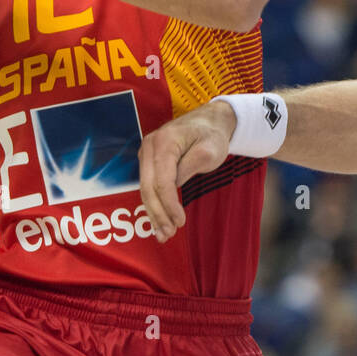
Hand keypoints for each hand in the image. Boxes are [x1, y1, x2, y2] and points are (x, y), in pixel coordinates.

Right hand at [138, 100, 237, 241]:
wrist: (209, 121)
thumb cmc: (211, 135)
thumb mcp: (209, 152)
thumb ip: (190, 168)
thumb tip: (173, 187)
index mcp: (164, 142)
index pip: (162, 180)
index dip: (169, 203)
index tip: (180, 221)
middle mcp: (150, 146)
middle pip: (148, 186)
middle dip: (158, 213)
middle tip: (169, 234)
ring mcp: (146, 153)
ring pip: (145, 188)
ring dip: (153, 213)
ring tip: (164, 234)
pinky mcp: (149, 160)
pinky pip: (148, 185)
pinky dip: (153, 204)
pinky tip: (158, 220)